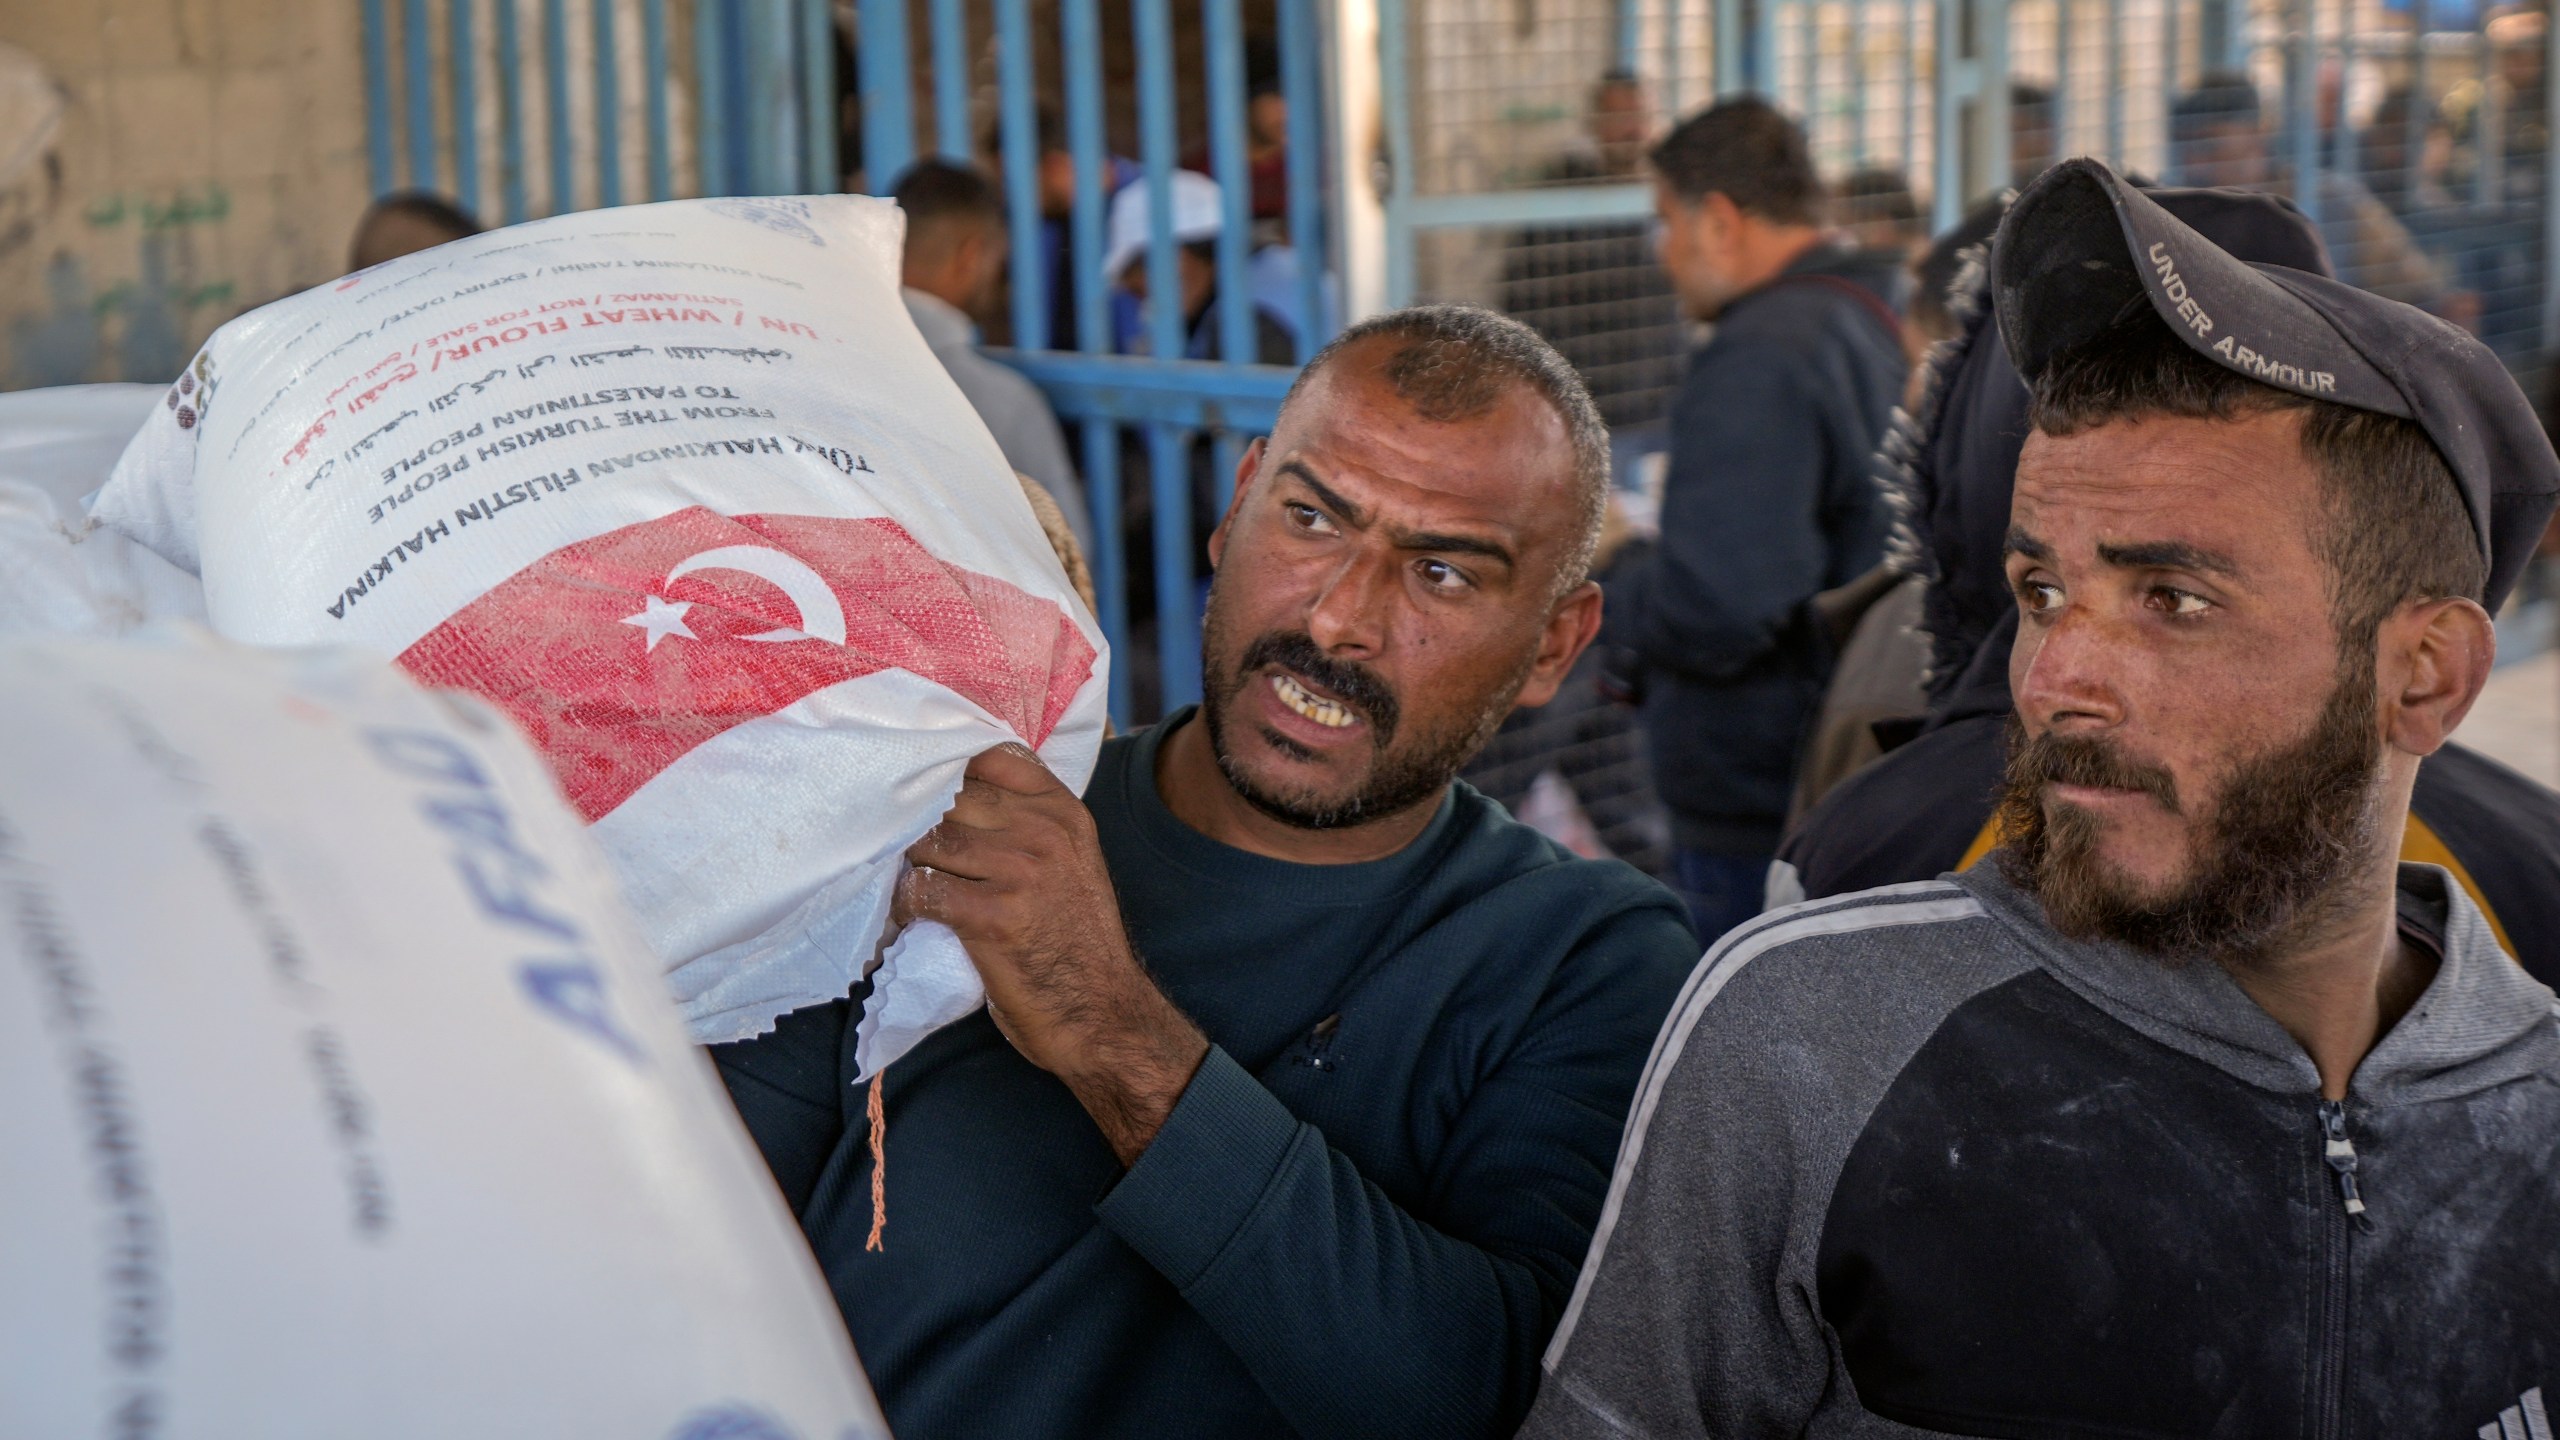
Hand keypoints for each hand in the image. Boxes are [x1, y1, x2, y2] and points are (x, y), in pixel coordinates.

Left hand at [894, 744, 1209, 1163]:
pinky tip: (908, 914)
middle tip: (892, 835)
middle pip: (952, 796)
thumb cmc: (1076, 939)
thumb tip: (955, 791)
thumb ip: (1029, 821)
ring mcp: (1018, 871)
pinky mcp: (991, 917)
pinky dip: (904, 903)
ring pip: (930, 840)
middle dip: (919, 816)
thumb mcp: (1072, 861)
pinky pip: (922, 890)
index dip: (950, 765)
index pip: (992, 756)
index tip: (926, 782)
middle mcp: (1043, 831)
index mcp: (1063, 811)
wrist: (1101, 1011)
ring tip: (898, 876)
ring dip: (907, 860)